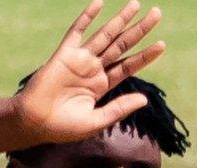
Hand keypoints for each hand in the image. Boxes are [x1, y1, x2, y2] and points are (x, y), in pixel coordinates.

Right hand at [13, 0, 163, 144]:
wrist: (35, 122)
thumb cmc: (63, 127)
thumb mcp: (96, 121)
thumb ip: (119, 109)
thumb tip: (144, 99)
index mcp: (102, 85)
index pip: (128, 66)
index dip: (145, 55)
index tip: (161, 45)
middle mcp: (94, 69)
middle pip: (122, 45)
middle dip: (139, 29)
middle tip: (157, 13)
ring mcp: (80, 59)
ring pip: (105, 35)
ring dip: (120, 19)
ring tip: (137, 4)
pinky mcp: (64, 54)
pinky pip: (77, 31)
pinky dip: (87, 17)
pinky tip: (99, 3)